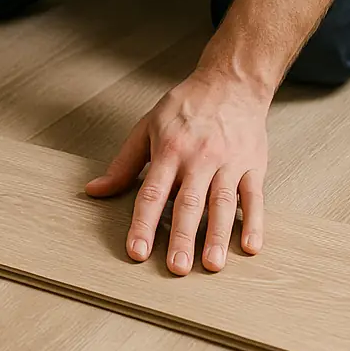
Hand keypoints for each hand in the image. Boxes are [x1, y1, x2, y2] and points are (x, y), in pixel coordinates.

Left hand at [85, 67, 270, 274]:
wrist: (231, 82)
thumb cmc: (187, 106)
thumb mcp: (147, 127)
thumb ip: (123, 163)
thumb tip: (94, 190)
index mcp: (169, 149)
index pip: (153, 193)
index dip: (144, 223)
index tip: (137, 251)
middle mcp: (199, 158)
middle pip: (189, 203)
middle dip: (182, 237)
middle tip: (176, 268)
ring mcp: (228, 162)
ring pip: (222, 203)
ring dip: (217, 236)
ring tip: (212, 265)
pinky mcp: (253, 165)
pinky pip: (254, 197)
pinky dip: (254, 222)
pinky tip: (250, 246)